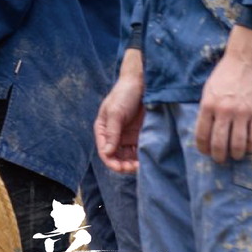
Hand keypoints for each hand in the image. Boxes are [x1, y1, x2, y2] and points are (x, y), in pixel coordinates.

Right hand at [95, 54, 145, 174]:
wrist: (143, 83)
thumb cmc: (124, 94)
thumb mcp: (115, 112)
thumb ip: (112, 133)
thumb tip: (107, 153)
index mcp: (104, 129)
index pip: (104, 151)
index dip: (111, 162)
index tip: (122, 168)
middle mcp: (115, 135)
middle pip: (116, 157)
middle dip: (123, 165)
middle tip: (134, 168)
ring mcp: (128, 136)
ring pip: (128, 156)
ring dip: (133, 164)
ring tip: (142, 166)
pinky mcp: (141, 135)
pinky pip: (140, 150)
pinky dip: (142, 157)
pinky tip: (148, 160)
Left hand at [196, 29, 251, 163]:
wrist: (245, 60)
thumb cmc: (224, 74)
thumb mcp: (208, 90)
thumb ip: (207, 108)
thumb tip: (206, 127)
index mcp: (207, 105)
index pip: (201, 133)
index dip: (202, 147)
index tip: (205, 152)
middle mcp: (223, 111)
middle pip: (219, 142)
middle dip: (218, 155)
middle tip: (220, 160)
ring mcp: (242, 113)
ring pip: (238, 142)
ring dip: (236, 154)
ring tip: (236, 156)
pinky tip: (251, 148)